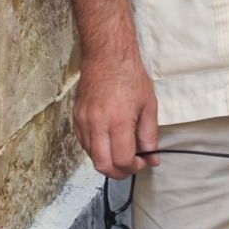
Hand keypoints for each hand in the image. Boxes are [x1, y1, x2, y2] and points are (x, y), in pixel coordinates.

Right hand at [73, 53, 158, 179]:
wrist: (107, 56)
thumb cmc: (130, 77)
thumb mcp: (148, 106)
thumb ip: (150, 135)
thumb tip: (153, 158)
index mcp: (118, 122)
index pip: (122, 161)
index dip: (133, 168)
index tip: (142, 161)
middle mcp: (97, 125)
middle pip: (103, 166)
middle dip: (119, 172)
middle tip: (130, 165)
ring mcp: (83, 122)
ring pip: (91, 157)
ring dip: (107, 160)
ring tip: (121, 149)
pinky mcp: (76, 118)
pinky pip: (84, 144)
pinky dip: (96, 149)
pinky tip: (108, 140)